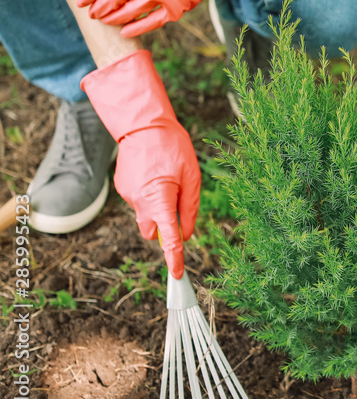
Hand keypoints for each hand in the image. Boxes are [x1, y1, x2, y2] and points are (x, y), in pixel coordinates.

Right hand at [81, 50, 199, 278]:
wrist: (141, 124)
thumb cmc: (173, 147)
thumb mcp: (192, 176)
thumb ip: (190, 208)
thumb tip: (187, 234)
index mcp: (159, 200)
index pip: (168, 238)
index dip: (175, 258)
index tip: (178, 274)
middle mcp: (139, 202)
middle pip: (154, 230)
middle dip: (165, 227)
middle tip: (179, 203)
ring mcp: (128, 196)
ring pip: (146, 215)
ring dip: (158, 207)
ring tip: (167, 178)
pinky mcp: (122, 189)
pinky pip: (139, 201)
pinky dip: (149, 196)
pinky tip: (155, 173)